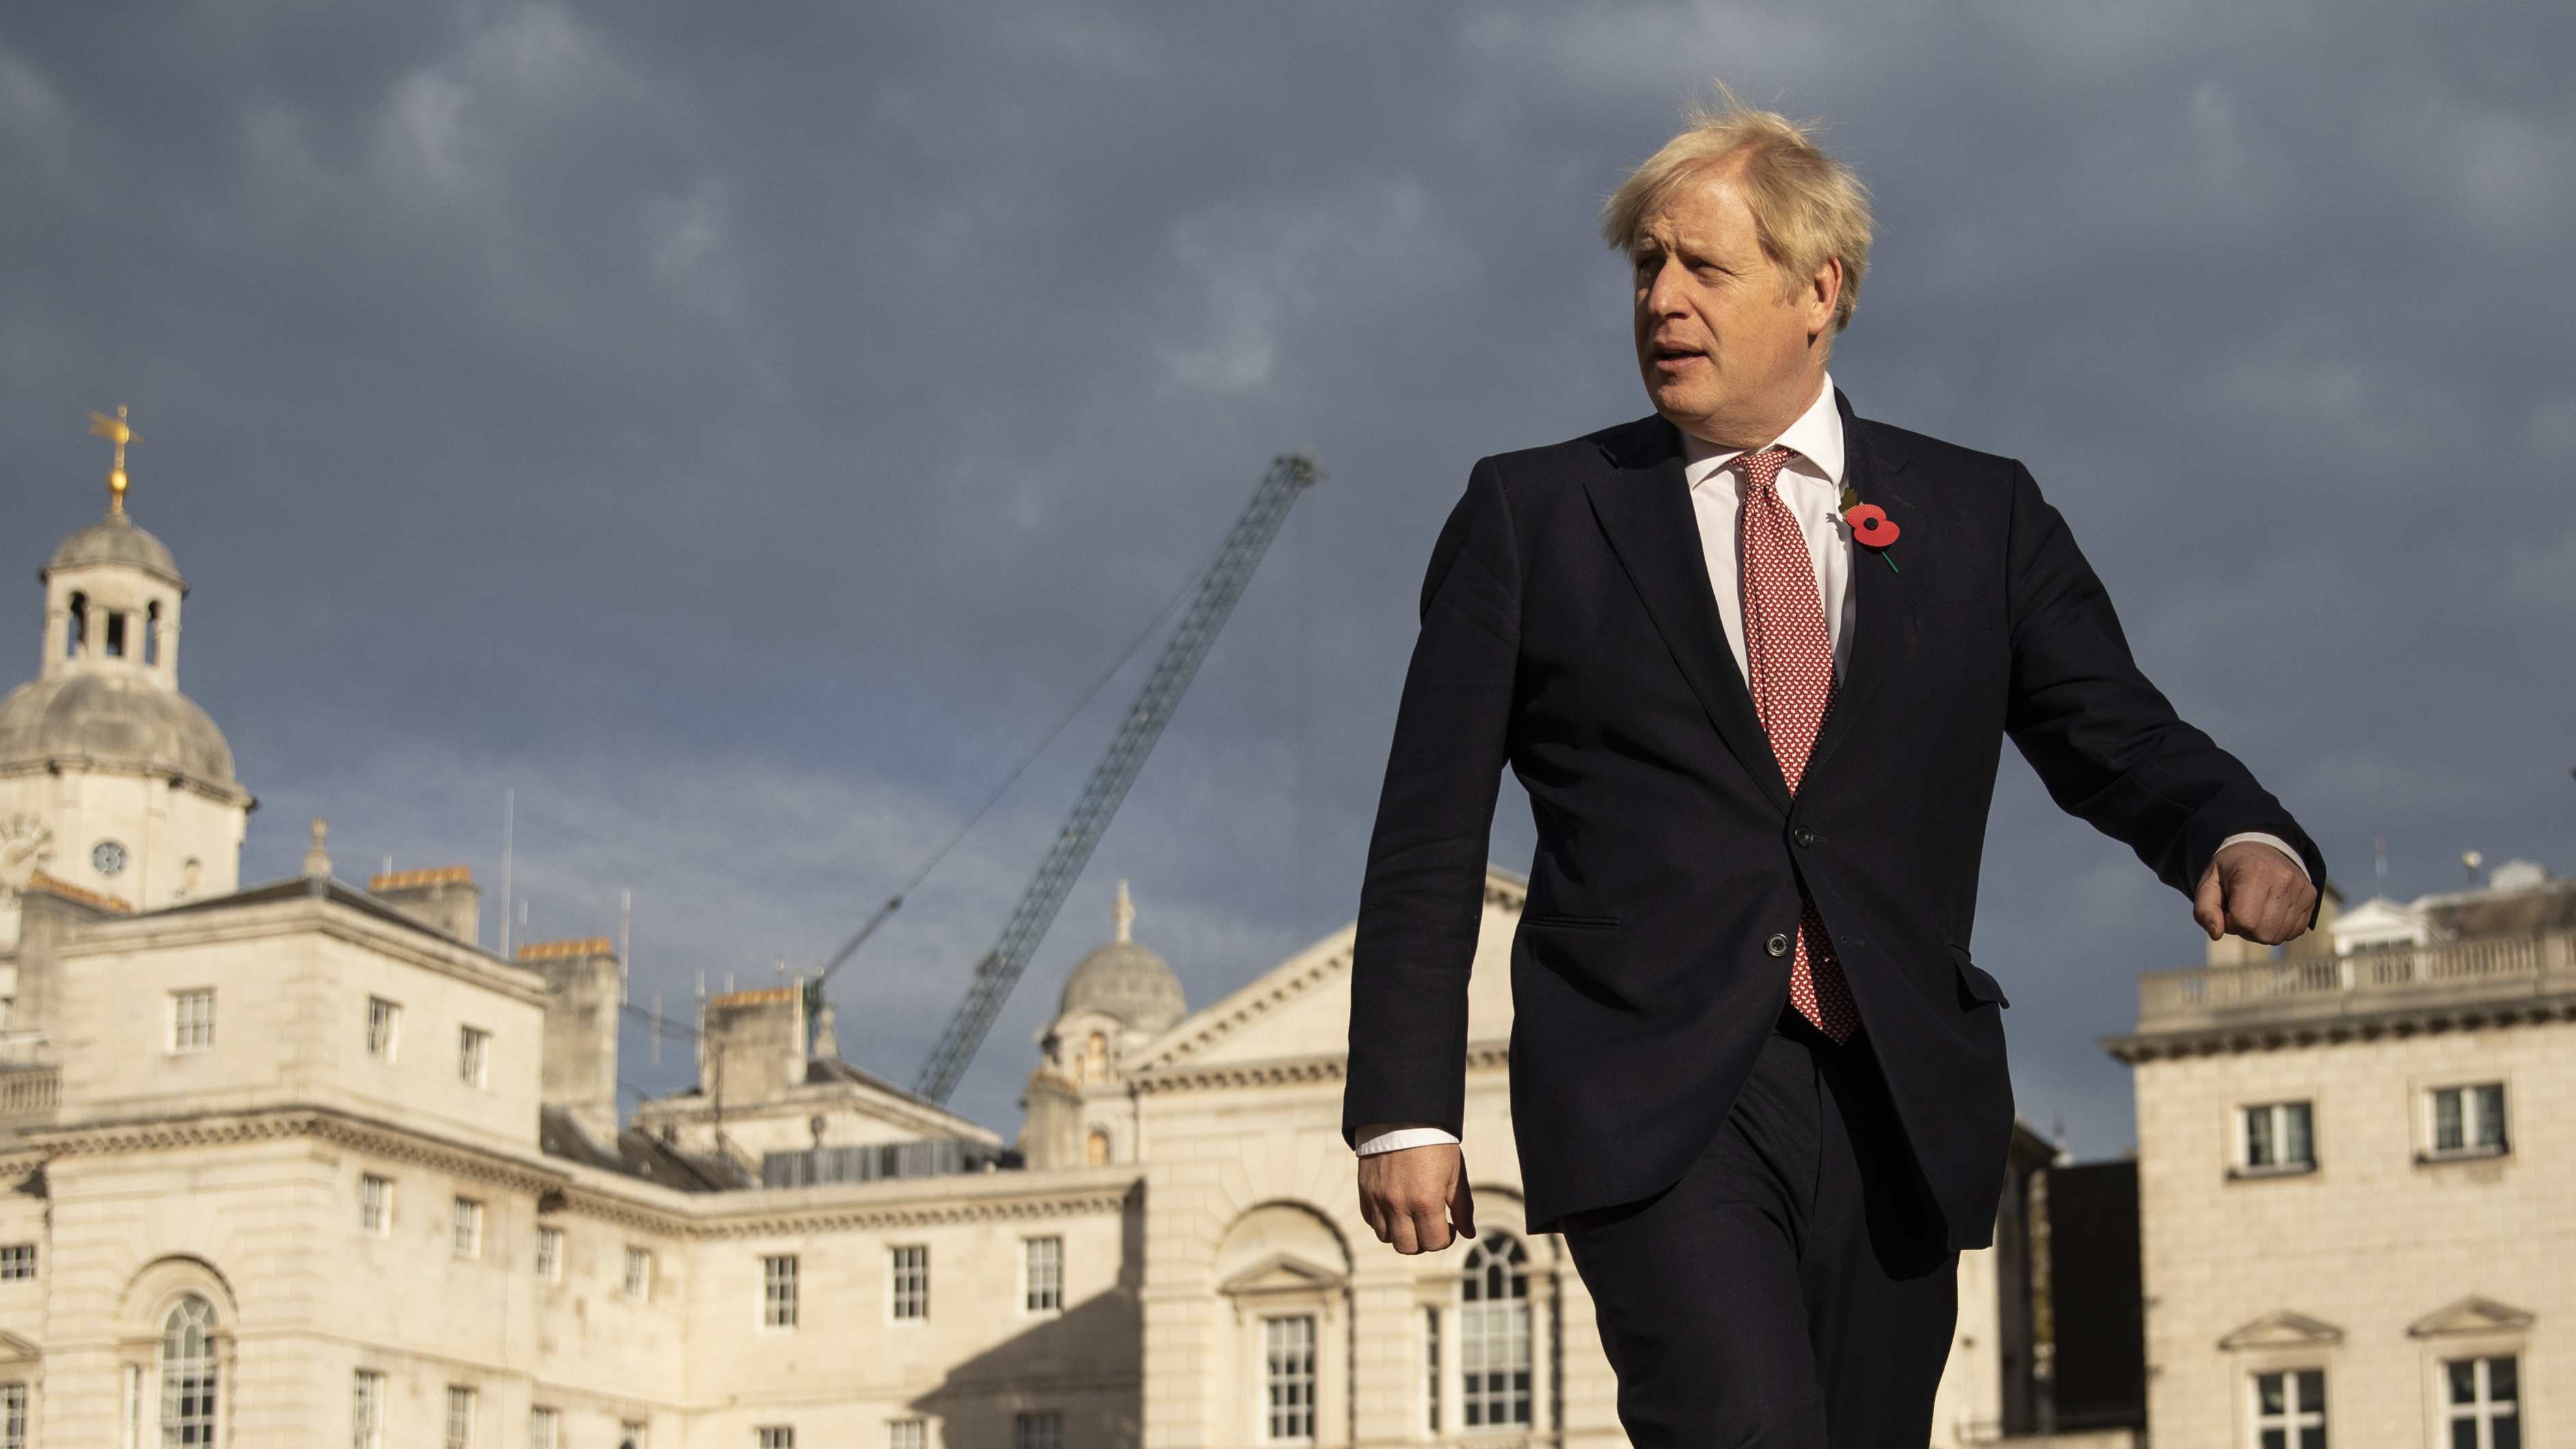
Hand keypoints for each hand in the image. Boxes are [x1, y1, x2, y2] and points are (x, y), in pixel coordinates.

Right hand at [1357, 1143, 1475, 1253]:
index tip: (1448, 1226)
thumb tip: (1468, 1234)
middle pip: (1408, 1247)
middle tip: (1431, 1225)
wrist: (1403, 1114)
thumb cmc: (1435, 1143)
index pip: (1435, 1242)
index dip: (1446, 1238)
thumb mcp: (1455, 1174)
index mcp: (1426, 1201)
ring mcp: (1378, 1198)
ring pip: (1386, 1237)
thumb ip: (1462, 1207)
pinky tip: (1395, 1208)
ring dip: (1402, 1233)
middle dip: (1424, 1241)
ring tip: (1412, 1217)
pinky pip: (1371, 1220)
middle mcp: (1399, 1204)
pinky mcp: (1365, 1190)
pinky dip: (1383, 1221)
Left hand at [2193, 840, 2317, 946]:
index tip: (2227, 909)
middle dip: (2245, 929)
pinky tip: (2270, 912)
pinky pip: (2293, 932)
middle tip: (2240, 910)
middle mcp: (2284, 879)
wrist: (2261, 848)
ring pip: (2278, 936)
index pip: (2244, 921)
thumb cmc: (2231, 870)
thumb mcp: (2208, 883)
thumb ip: (2204, 909)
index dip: (2229, 922)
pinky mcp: (2311, 897)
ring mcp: (2301, 889)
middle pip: (2263, 932)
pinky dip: (2278, 929)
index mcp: (2256, 871)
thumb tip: (2216, 933)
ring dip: (2261, 931)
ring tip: (2255, 909)